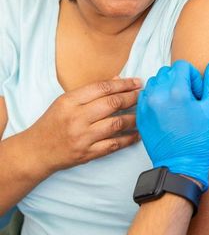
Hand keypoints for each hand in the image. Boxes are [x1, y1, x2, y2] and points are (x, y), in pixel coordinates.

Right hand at [27, 77, 141, 173]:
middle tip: (145, 95)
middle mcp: (77, 118)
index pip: (102, 88)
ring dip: (134, 118)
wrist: (36, 151)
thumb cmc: (52, 123)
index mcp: (70, 101)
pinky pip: (114, 144)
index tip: (137, 82)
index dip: (123, 84)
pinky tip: (138, 133)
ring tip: (145, 113)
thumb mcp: (65, 102)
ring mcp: (83, 137)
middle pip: (112, 104)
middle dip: (133, 98)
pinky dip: (129, 138)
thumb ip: (90, 92)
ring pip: (116, 124)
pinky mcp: (88, 153)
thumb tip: (117, 81)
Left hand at [137, 60, 208, 189]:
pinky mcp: (141, 114)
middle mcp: (158, 94)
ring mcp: (146, 104)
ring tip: (177, 105)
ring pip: (155, 81)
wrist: (181, 166)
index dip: (193, 77)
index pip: (182, 66)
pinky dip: (156, 97)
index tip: (197, 92)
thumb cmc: (199, 140)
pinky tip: (166, 111)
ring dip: (166, 87)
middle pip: (168, 71)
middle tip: (189, 99)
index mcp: (176, 91)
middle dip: (180, 80)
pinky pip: (146, 95)